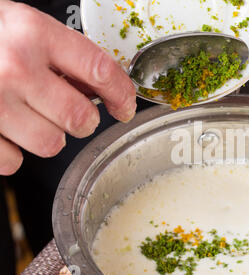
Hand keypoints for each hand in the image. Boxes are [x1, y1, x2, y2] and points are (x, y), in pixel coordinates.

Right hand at [0, 1, 135, 174]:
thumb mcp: (25, 27)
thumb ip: (66, 56)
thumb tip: (104, 90)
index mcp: (34, 34)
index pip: (101, 71)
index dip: (123, 94)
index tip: (125, 107)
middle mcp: (14, 68)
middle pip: (80, 119)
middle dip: (82, 120)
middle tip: (71, 112)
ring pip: (51, 145)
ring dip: (48, 135)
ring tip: (28, 115)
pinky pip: (14, 162)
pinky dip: (13, 151)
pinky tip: (4, 128)